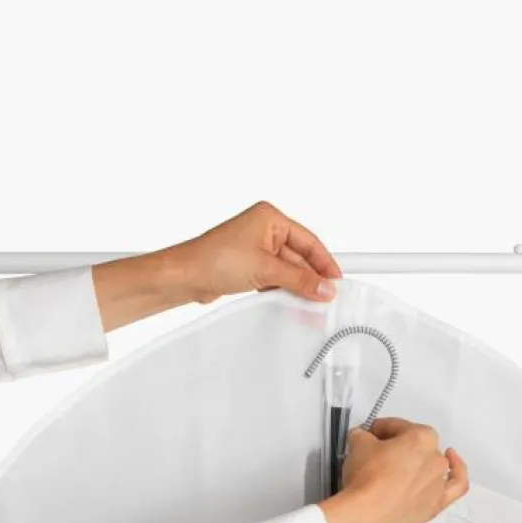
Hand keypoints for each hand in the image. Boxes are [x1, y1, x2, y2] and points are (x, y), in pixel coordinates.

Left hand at [92, 202, 340, 330]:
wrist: (183, 277)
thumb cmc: (213, 259)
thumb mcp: (265, 269)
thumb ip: (299, 279)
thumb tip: (325, 288)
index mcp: (270, 218)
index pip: (309, 241)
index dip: (326, 262)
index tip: (338, 280)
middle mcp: (264, 230)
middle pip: (300, 257)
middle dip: (311, 279)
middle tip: (325, 299)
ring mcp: (256, 249)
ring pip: (288, 270)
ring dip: (297, 287)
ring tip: (308, 305)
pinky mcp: (249, 266)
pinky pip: (275, 278)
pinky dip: (283, 290)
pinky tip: (289, 302)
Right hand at [320, 419, 469, 522]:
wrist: (368, 516)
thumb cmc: (366, 476)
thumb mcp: (357, 444)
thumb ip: (362, 435)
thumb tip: (363, 437)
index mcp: (422, 437)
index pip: (398, 427)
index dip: (379, 429)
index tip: (367, 435)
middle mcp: (436, 457)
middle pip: (415, 446)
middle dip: (397, 447)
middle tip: (375, 455)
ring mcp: (439, 482)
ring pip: (431, 464)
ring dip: (416, 462)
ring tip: (397, 469)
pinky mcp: (437, 504)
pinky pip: (456, 485)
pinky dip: (457, 471)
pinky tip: (452, 460)